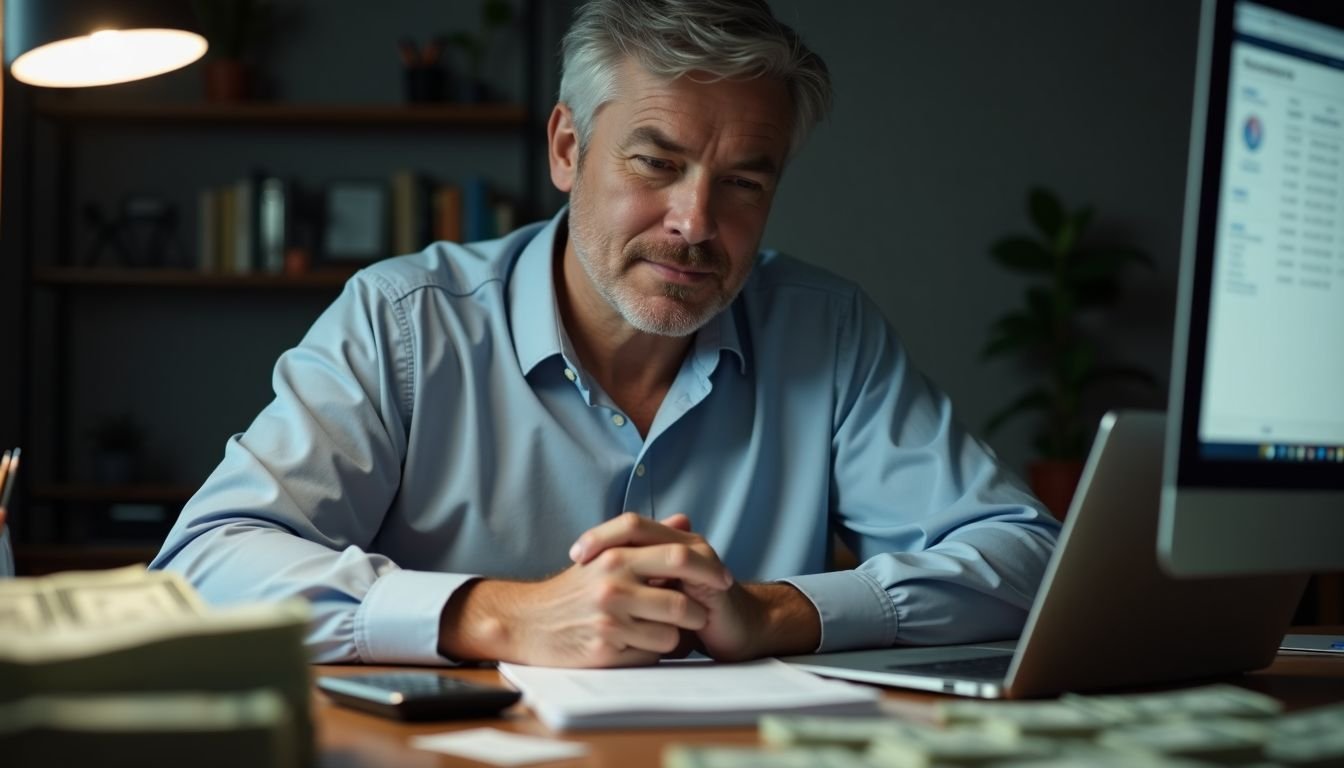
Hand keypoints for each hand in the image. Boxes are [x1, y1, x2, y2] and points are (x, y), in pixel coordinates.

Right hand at [438, 514, 730, 666]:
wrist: (527, 622)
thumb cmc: (572, 590)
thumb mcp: (605, 555)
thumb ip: (646, 538)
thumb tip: (685, 519)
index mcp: (617, 555)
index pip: (679, 556)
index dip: (709, 569)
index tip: (723, 580)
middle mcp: (613, 584)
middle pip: (681, 601)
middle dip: (699, 611)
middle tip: (703, 614)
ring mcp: (609, 619)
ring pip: (670, 635)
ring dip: (674, 636)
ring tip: (661, 630)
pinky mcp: (604, 650)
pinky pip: (649, 655)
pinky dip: (651, 652)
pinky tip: (636, 644)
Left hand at [569, 513, 821, 661]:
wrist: (737, 629)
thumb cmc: (690, 617)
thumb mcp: (653, 600)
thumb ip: (629, 586)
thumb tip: (587, 581)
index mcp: (664, 542)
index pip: (626, 526)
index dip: (598, 536)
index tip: (573, 555)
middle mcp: (681, 541)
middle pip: (637, 525)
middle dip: (604, 538)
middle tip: (578, 556)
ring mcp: (698, 555)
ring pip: (656, 540)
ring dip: (626, 551)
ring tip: (598, 567)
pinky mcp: (713, 574)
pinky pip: (683, 565)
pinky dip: (658, 574)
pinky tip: (637, 585)